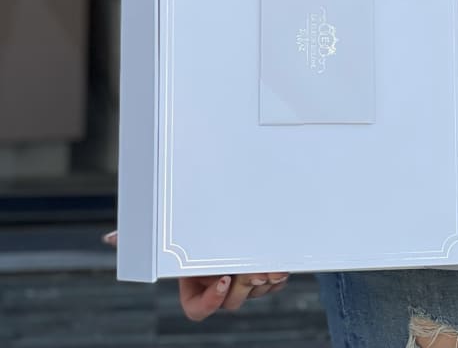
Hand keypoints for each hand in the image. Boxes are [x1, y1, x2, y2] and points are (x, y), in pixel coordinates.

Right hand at [102, 231, 289, 320]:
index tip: (221, 281)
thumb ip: (140, 237)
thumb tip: (111, 239)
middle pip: (231, 302)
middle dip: (242, 288)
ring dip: (262, 284)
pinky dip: (278, 278)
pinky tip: (281, 268)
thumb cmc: (196, 226)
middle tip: (251, 271)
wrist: (232, 213)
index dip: (209, 302)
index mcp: (195, 284)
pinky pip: (271, 286)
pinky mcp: (263, 275)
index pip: (197, 310)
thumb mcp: (170, 230)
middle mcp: (219, 287)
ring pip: (253, 295)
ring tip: (269, 268)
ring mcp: (243, 283)